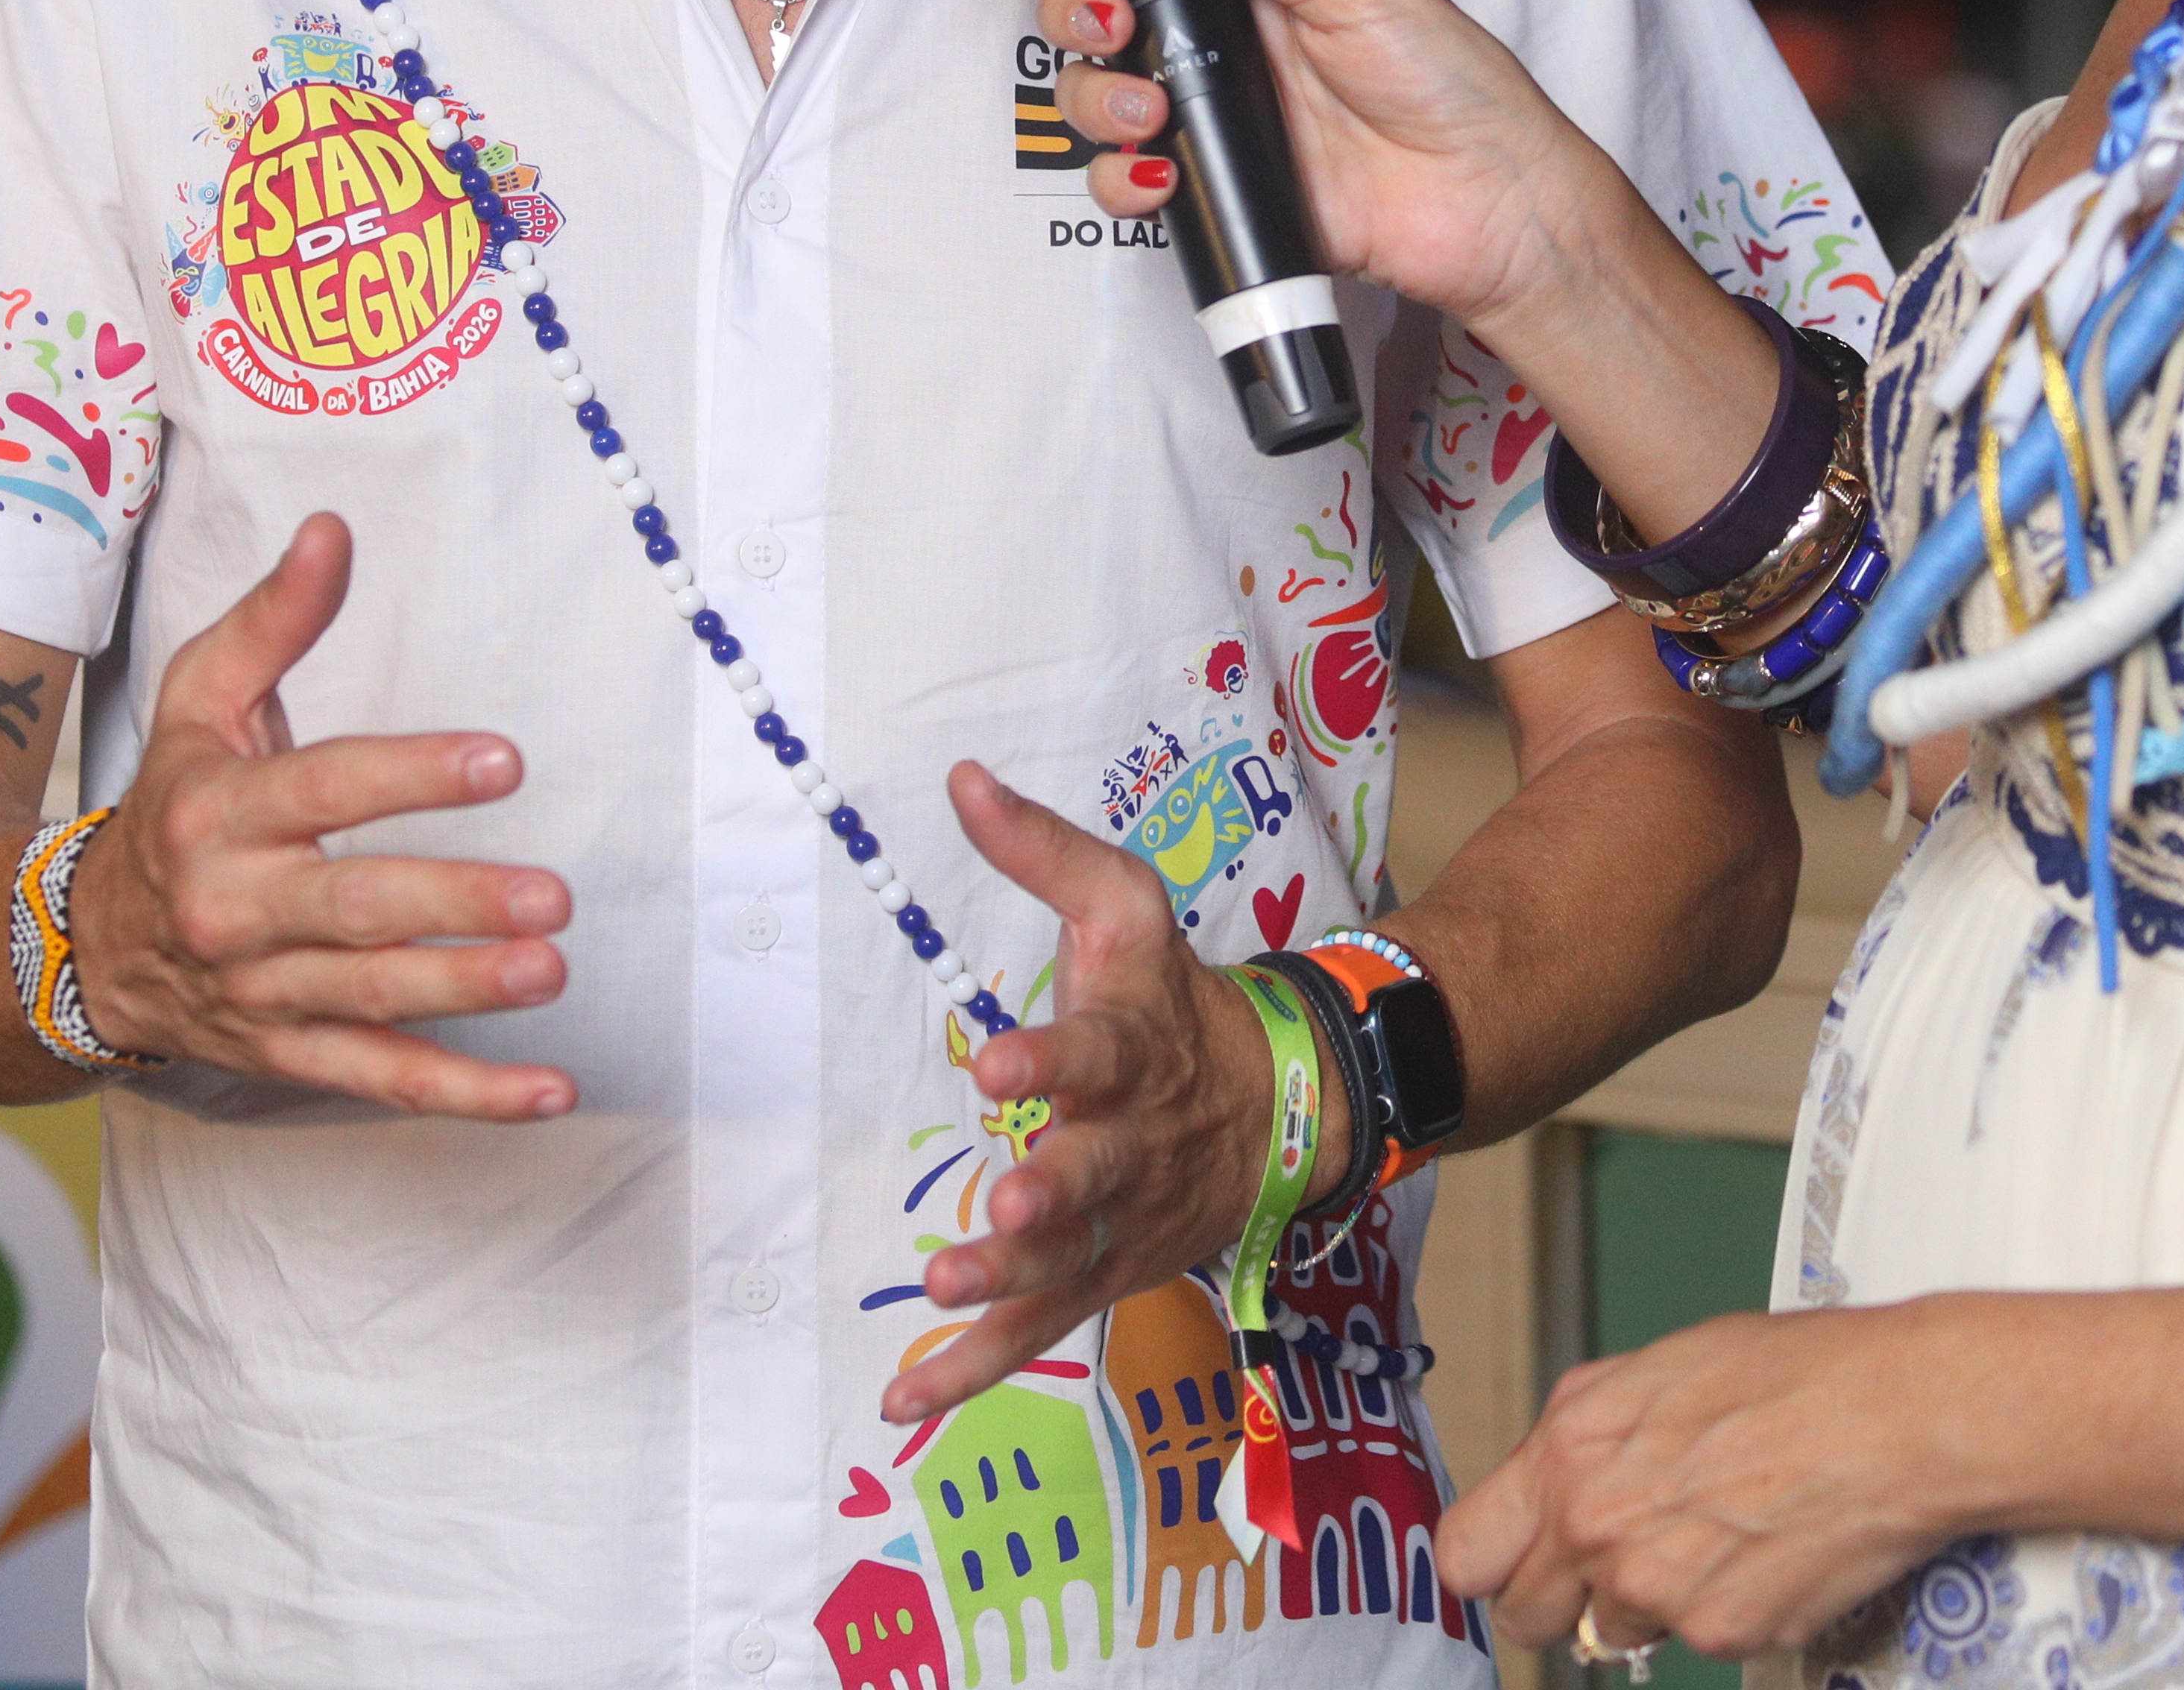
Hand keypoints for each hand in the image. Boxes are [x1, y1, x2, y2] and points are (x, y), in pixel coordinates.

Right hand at [65, 513, 580, 1117]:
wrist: (77, 946)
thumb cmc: (170, 804)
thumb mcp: (199, 700)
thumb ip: (274, 619)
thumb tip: (333, 530)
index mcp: (222, 812)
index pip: (325, 787)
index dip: (414, 774)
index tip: (503, 760)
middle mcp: (236, 907)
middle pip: (353, 909)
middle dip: (453, 905)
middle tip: (551, 898)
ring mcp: (261, 991)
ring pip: (368, 1000)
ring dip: (464, 995)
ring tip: (550, 974)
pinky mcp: (285, 1053)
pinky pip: (379, 1081)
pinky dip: (465, 1096)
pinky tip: (548, 1092)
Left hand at [886, 759, 1332, 1423]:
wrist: (1281, 1106)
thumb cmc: (1176, 1000)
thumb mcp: (1126, 909)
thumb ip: (1041, 852)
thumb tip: (959, 779)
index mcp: (1130, 1050)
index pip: (1095, 1051)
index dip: (1050, 1059)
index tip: (999, 1063)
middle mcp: (1128, 1144)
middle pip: (1091, 1175)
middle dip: (1049, 1196)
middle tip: (1005, 1207)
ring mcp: (1119, 1222)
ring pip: (1065, 1263)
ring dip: (1006, 1288)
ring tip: (943, 1296)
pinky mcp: (1102, 1278)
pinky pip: (1037, 1331)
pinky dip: (973, 1370)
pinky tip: (903, 1403)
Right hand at [1031, 0, 1613, 336]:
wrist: (1490, 202)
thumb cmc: (1450, 83)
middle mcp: (1220, 52)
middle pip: (1099, 22)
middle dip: (1078, 17)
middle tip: (1113, 25)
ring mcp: (1214, 126)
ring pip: (1101, 102)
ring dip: (1097, 100)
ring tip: (1153, 112)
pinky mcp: (1219, 196)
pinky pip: (1134, 187)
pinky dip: (1122, 182)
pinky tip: (1160, 175)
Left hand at [1440, 1304, 1966, 1661]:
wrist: (1896, 1417)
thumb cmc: (1796, 1375)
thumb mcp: (1661, 1369)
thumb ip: (1590, 1434)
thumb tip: (1558, 1479)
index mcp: (1570, 1449)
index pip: (1469, 1551)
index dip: (1495, 1562)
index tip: (1515, 1563)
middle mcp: (1595, 1525)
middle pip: (1528, 1616)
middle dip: (1565, 1597)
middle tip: (1623, 1561)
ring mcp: (1655, 1588)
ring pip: (1617, 1631)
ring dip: (1656, 1601)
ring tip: (1723, 1535)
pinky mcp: (1718, 1634)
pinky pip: (1697, 1643)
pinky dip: (1727, 1611)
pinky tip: (1767, 1554)